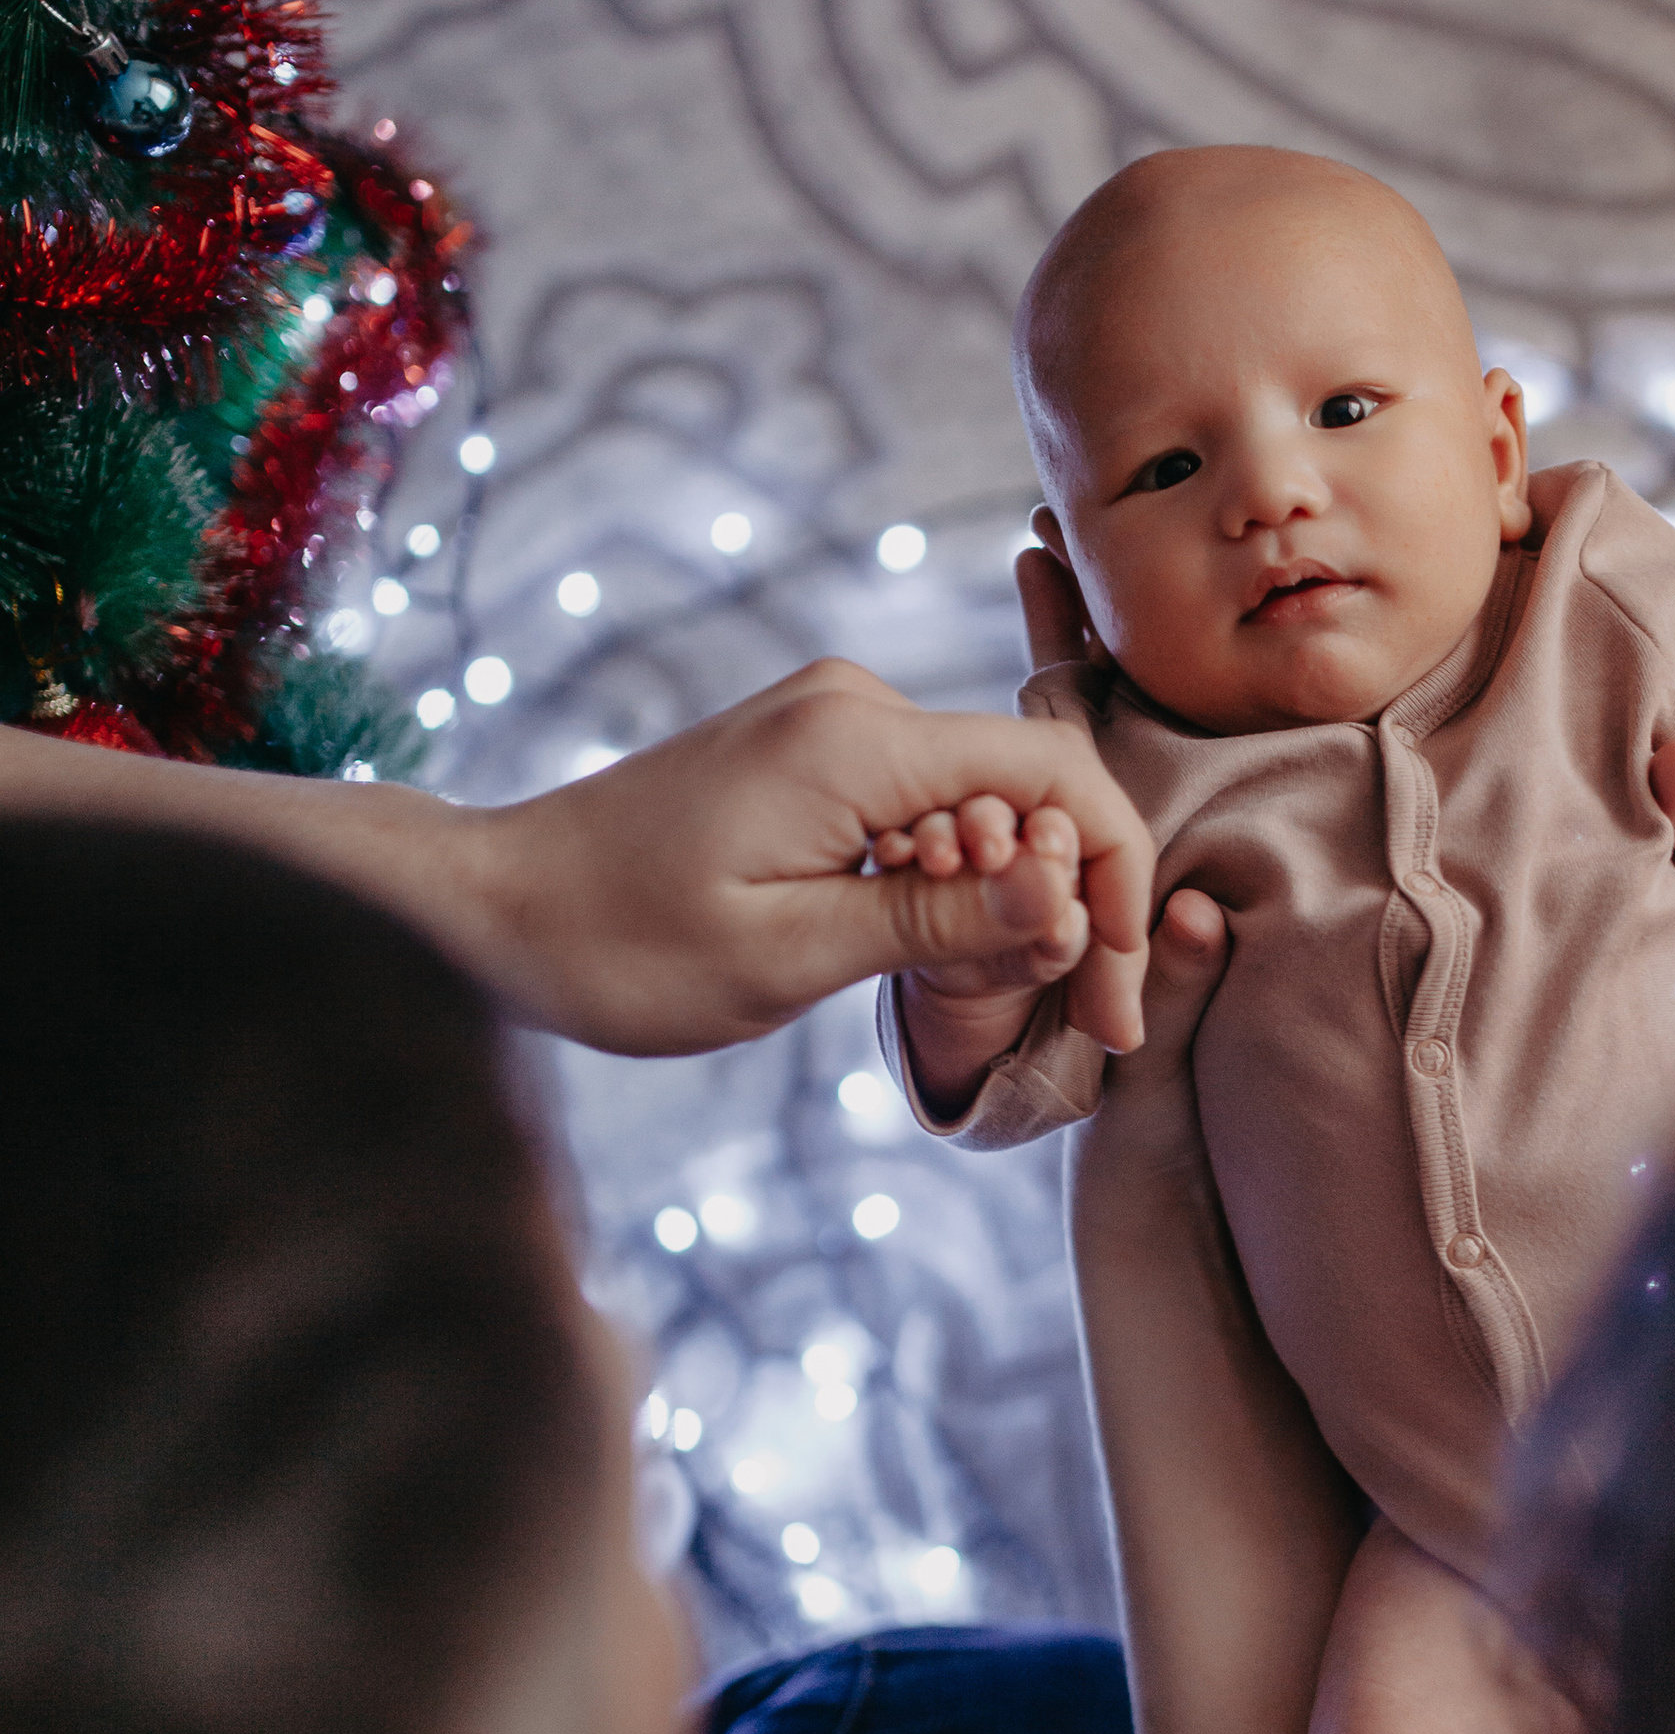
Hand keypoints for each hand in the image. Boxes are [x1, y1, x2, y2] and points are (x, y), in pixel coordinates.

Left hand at [466, 659, 1154, 1057]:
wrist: (496, 907)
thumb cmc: (622, 945)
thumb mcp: (790, 954)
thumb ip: (942, 917)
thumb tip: (1072, 895)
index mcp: (857, 739)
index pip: (1056, 780)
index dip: (1117, 885)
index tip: (1118, 994)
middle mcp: (857, 706)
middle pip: (1033, 794)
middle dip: (1074, 908)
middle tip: (1078, 1027)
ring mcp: (834, 725)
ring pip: (986, 809)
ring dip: (1011, 904)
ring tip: (977, 995)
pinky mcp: (815, 757)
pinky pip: (930, 812)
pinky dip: (955, 886)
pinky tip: (925, 953)